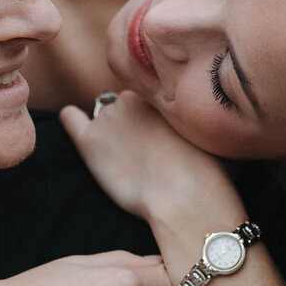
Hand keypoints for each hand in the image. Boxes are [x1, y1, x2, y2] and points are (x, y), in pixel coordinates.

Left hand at [61, 93, 241, 226]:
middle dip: (132, 122)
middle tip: (146, 150)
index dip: (154, 118)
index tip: (161, 136)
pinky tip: (76, 126)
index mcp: (160, 90)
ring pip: (104, 117)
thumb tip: (212, 114)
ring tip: (125, 156)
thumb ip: (203, 114)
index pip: (149, 95)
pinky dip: (71, 120)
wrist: (185, 195)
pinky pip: (70, 118)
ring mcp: (108, 118)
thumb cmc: (210, 169)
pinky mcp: (90, 141)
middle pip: (125, 105)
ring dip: (111, 131)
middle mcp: (131, 96)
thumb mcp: (214, 129)